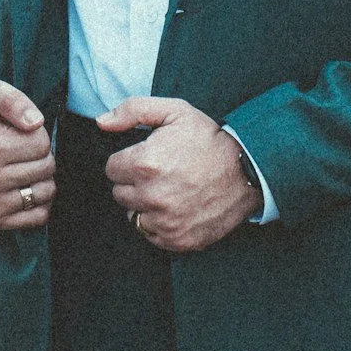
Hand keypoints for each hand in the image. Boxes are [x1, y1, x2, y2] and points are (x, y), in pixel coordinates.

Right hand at [0, 79, 53, 228]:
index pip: (41, 143)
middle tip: (21, 153)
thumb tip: (36, 122)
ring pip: (47, 192)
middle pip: (46, 167)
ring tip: (23, 169)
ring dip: (42, 179)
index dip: (37, 136)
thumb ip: (14, 100)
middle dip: (41, 157)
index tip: (20, 135)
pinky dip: (39, 203)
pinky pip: (39, 216)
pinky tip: (24, 188)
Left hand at [98, 97, 258, 253]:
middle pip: (120, 193)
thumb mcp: (174, 111)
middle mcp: (152, 196)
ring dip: (144, 204)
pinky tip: (176, 207)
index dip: (128, 160)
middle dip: (135, 182)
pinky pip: (151, 234)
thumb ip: (133, 111)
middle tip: (161, 173)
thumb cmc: (210, 140)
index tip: (147, 158)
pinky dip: (159, 223)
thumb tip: (102, 122)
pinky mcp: (177, 240)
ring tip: (169, 190)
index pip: (111, 169)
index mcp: (145, 164)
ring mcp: (165, 222)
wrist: (248, 171)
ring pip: (133, 215)